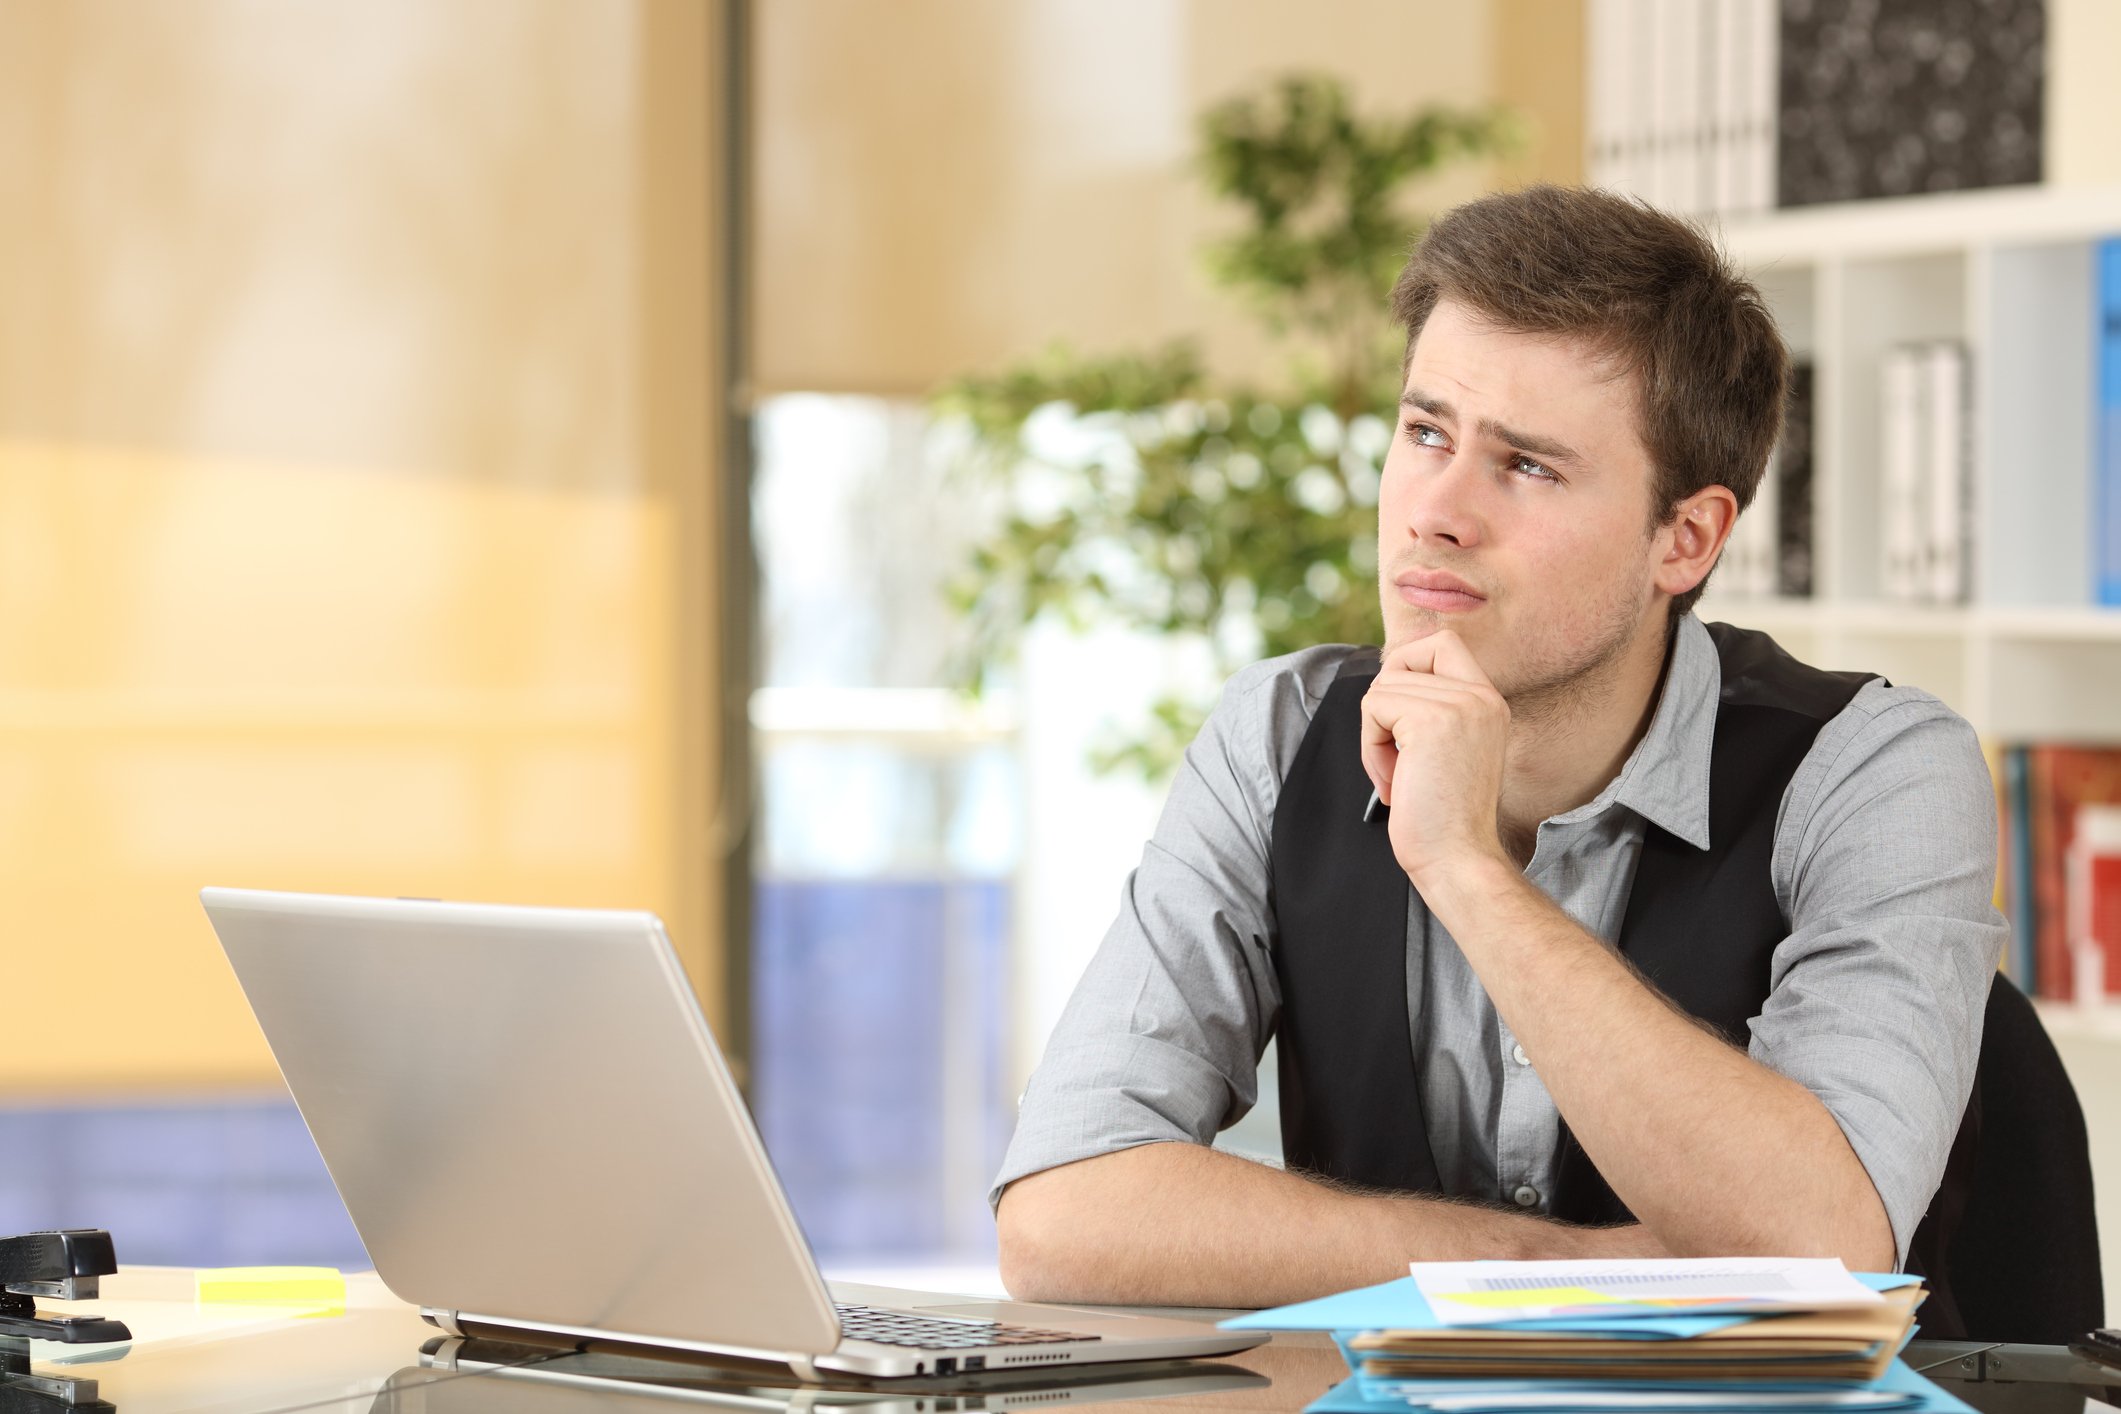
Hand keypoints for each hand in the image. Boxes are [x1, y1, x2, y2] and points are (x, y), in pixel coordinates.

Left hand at [1359, 630, 1512, 886]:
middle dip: (1383, 710)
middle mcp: (1481, 697)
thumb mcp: (1446, 748)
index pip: (1442, 642)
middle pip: (1401, 662)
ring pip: (1383, 687)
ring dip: (1375, 735)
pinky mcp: (1433, 721)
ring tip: (1398, 777)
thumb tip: (1386, 675)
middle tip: (1397, 756)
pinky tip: (1394, 783)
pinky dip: (1370, 747)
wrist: (1458, 861)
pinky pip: (1374, 707)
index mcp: (1489, 702)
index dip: (1406, 664)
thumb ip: (1431, 708)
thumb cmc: (1442, 818)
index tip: (1399, 718)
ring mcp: (1460, 705)